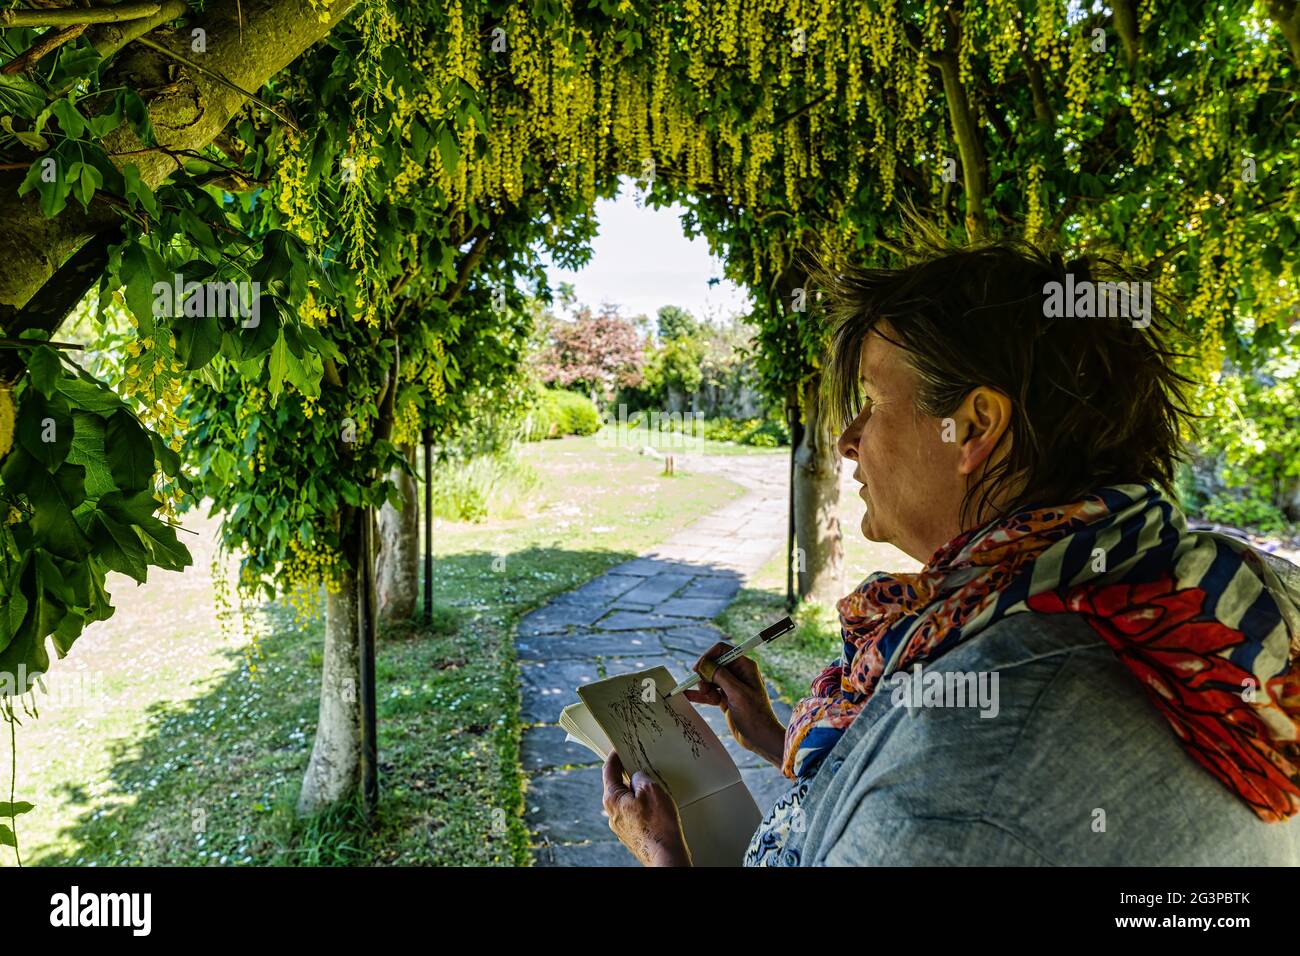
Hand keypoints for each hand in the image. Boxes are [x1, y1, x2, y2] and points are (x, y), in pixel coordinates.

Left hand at [602, 751, 691, 865]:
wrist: (666, 855)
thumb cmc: (659, 824)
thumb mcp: (651, 789)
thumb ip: (640, 777)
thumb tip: (636, 778)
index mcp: (612, 799)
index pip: (608, 771)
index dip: (614, 757)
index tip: (618, 749)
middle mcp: (612, 814)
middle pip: (617, 786)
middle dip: (629, 776)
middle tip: (641, 766)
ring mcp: (621, 826)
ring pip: (627, 801)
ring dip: (638, 794)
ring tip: (654, 790)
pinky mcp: (631, 834)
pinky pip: (634, 814)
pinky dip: (642, 807)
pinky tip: (656, 808)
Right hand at [684, 640, 785, 767]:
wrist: (760, 738)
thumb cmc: (755, 715)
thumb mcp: (737, 693)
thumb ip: (720, 676)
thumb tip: (703, 663)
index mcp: (745, 666)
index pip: (722, 650)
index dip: (708, 657)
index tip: (697, 669)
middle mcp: (738, 673)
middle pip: (713, 664)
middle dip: (705, 675)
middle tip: (704, 688)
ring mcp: (731, 686)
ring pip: (709, 679)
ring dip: (704, 687)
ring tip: (711, 699)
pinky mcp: (725, 698)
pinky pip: (709, 692)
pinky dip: (700, 694)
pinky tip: (687, 695)